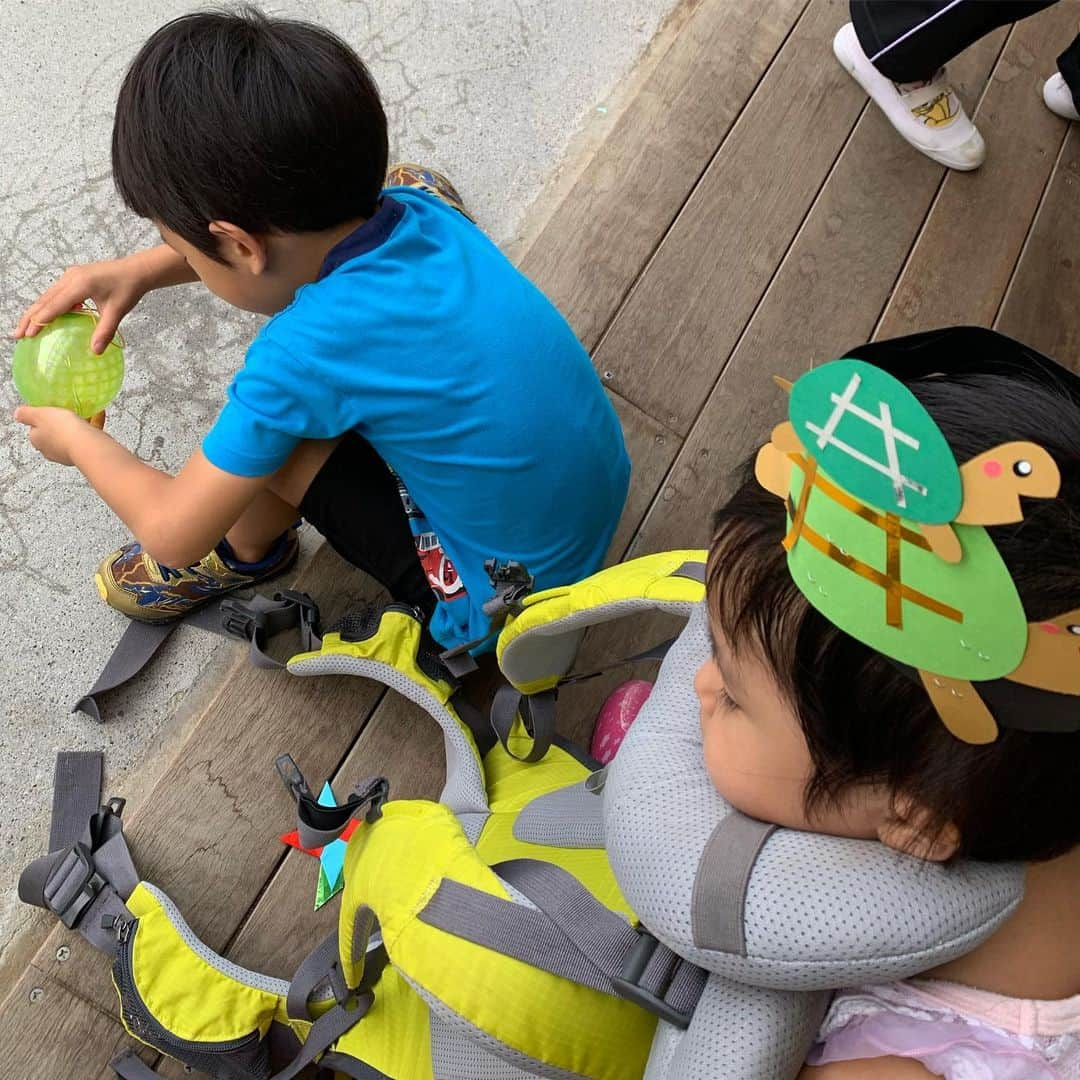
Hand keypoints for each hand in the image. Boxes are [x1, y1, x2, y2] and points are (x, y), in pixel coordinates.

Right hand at [13, 256, 149, 353]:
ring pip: (48, 296)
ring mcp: (70, 276)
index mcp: (79, 285)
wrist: (136, 270)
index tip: (28, 335)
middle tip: (17, 335)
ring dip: (37, 312)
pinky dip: (49, 306)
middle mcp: (70, 277)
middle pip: (44, 300)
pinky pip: (56, 293)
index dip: (39, 321)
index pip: (53, 306)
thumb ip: (105, 331)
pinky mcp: (74, 277)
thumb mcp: (117, 311)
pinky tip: (49, 319)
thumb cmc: (128, 288)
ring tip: (27, 329)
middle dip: (29, 318)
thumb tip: (95, 352)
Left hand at [14, 405, 100, 465]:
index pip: (35, 429)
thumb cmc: (61, 429)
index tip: (49, 411)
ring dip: (78, 424)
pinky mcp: (85, 452)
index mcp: (37, 440)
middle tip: (67, 411)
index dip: (41, 419)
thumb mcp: (38, 414)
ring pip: (72, 435)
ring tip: (86, 410)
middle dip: (61, 423)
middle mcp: (51, 449)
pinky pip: (88, 435)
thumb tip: (18, 414)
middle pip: (54, 433)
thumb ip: (26, 413)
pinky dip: (93, 424)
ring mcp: (68, 452)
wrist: (86, 445)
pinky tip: (98, 413)